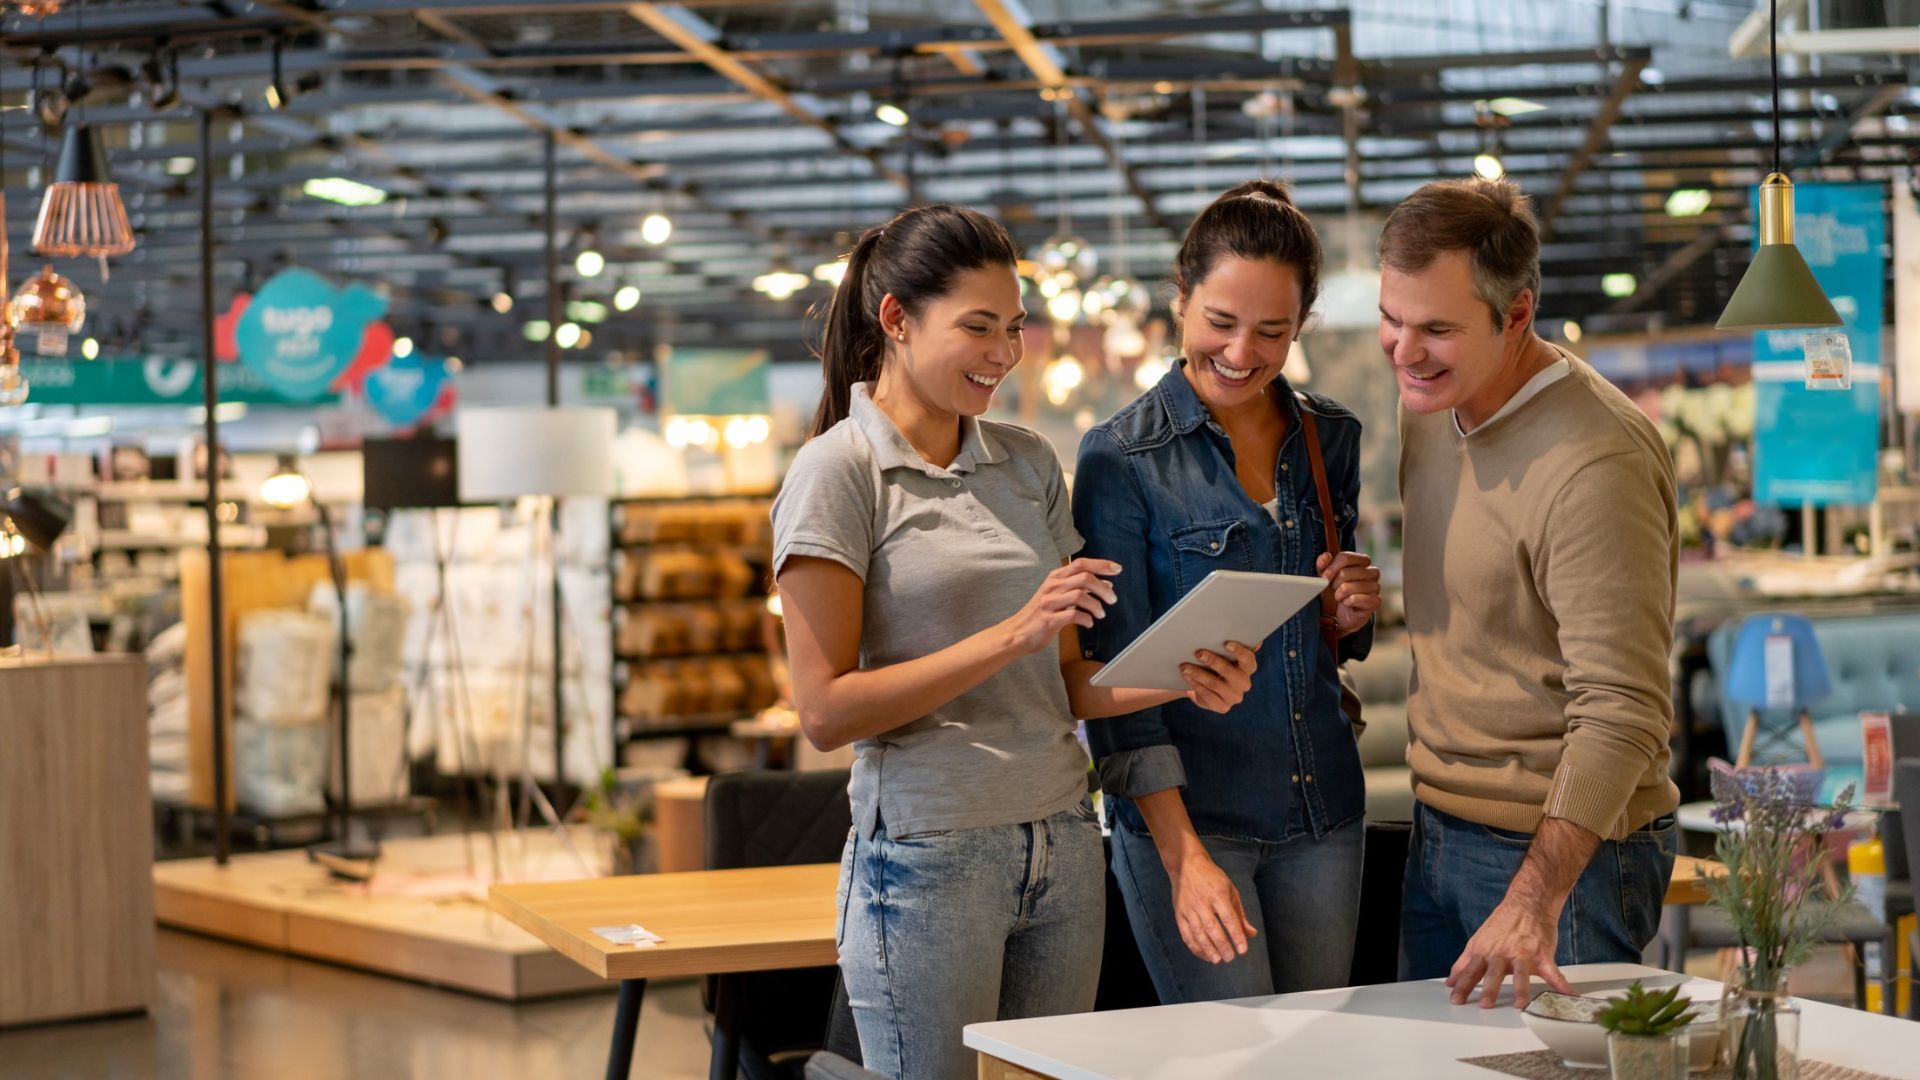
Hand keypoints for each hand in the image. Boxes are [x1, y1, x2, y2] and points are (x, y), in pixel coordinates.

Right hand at [1001, 558, 1120, 653]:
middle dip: (1103, 587)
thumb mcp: (1060, 597)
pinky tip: (1088, 623)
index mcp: (1055, 578)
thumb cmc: (1041, 615)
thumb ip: (1081, 589)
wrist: (1017, 633)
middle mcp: (1052, 586)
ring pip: (1080, 595)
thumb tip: (1107, 585)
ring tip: (1101, 614)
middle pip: (1084, 577)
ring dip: (1096, 605)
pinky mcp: (1049, 619)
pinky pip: (1073, 615)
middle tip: (1113, 599)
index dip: (1101, 565)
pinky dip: (1086, 619)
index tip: (1117, 569)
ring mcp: (1049, 602)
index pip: (1081, 563)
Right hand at [1165, 849, 1255, 964]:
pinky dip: (1195, 947)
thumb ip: (1240, 914)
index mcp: (1218, 894)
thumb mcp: (1230, 890)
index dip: (1236, 935)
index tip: (1242, 950)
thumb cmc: (1212, 878)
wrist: (1186, 865)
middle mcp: (1202, 902)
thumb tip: (1251, 934)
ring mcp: (1189, 908)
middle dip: (1222, 945)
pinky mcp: (1179, 914)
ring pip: (1198, 933)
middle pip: (1212, 928)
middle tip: (1230, 958)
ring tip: (1217, 960)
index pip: (1229, 919)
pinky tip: (1204, 955)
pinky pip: (1186, 934)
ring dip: (1208, 949)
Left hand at [1180, 641, 1258, 712]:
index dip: (1239, 651)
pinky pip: (1208, 696)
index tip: (1226, 643)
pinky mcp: (1222, 707)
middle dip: (1214, 661)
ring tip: (1185, 666)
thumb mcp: (1221, 654)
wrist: (1202, 685)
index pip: (1248, 659)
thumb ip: (1231, 645)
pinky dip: (1196, 685)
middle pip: (1231, 673)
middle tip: (1198, 653)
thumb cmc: (1213, 664)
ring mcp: (1234, 697)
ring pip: (1216, 684)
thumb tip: (1254, 639)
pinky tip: (1187, 677)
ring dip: (1199, 674)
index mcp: (1248, 668)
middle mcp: (1244, 684)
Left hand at [1316, 551, 1381, 635]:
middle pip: (1346, 572)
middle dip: (1335, 583)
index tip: (1325, 576)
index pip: (1346, 557)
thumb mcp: (1325, 576)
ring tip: (1340, 597)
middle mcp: (1372, 572)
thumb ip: (1323, 564)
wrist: (1339, 615)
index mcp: (1362, 561)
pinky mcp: (1375, 601)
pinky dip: (1347, 602)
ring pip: (1350, 586)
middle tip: (1334, 589)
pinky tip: (1347, 603)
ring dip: (1340, 594)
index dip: (1332, 567)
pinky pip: (1356, 599)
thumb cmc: (1334, 591)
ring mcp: (1375, 587)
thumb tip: (1326, 556)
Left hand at [1446, 899, 1571, 1008]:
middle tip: (1485, 1004)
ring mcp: (1522, 953)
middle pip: (1493, 972)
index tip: (1455, 1000)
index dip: (1462, 985)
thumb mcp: (1478, 942)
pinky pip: (1552, 971)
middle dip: (1488, 988)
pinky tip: (1568, 994)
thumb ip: (1464, 963)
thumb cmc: (1501, 926)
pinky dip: (1561, 983)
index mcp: (1484, 951)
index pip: (1470, 970)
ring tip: (1519, 1004)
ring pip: (1520, 972)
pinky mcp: (1541, 953)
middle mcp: (1501, 952)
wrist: (1527, 903)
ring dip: (1520, 989)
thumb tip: (1450, 981)